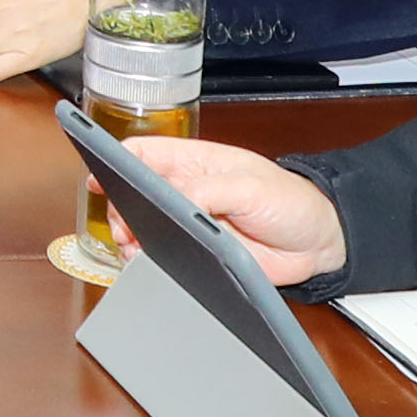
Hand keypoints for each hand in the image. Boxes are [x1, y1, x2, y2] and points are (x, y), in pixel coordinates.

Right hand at [127, 139, 353, 289]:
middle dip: (120, 210)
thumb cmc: (291, 201)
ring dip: (130, 238)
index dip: (117, 160)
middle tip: (123, 226)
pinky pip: (162, 256)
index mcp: (197, 162)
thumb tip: (173, 199)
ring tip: (133, 247)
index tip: (98, 177)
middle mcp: (188, 192)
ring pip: (143, 228)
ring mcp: (190, 224)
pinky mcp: (197, 254)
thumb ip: (210, 190)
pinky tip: (147, 263)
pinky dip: (148, 262)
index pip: (145, 153)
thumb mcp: (250, 186)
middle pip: (135, 195)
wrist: (319, 243)